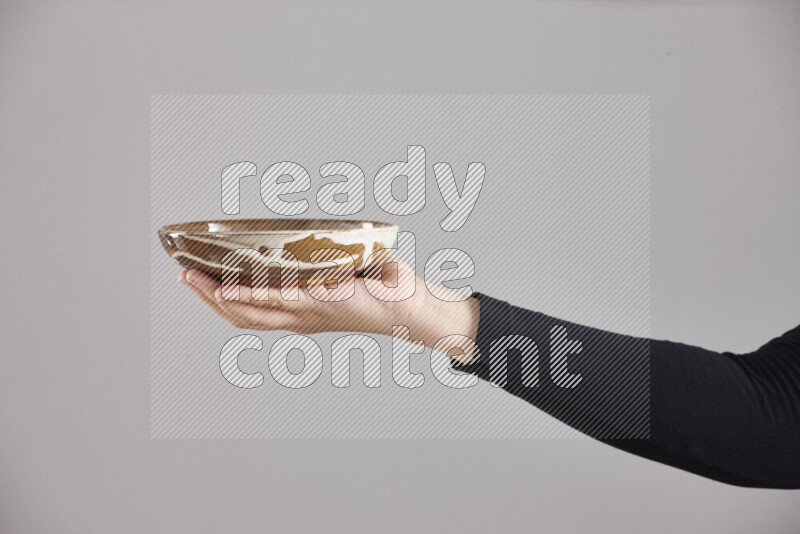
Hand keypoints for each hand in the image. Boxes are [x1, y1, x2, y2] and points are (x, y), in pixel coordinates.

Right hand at [178, 264, 479, 361]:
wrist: (417, 308)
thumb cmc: (389, 293)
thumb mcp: (350, 274)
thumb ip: (333, 262)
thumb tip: (327, 237)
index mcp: (305, 313)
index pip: (255, 312)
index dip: (223, 301)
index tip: (199, 282)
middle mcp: (302, 317)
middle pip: (243, 315)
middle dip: (207, 299)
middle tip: (182, 277)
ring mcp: (311, 312)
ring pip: (253, 311)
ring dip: (218, 297)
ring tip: (192, 280)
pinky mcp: (324, 301)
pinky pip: (281, 300)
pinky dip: (251, 296)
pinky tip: (229, 290)